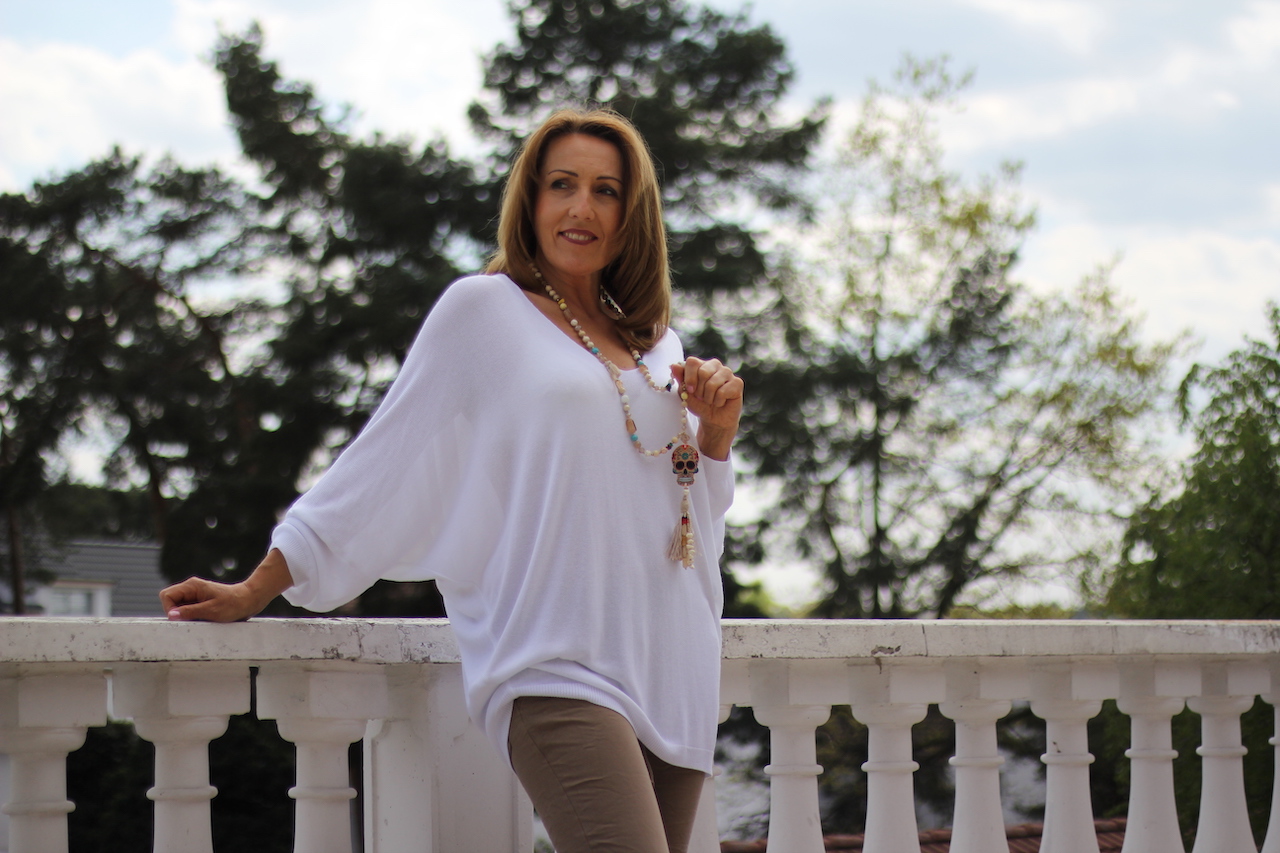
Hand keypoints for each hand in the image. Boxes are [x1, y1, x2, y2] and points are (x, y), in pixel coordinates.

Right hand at [160, 549, 293, 621]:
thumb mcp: (211, 611)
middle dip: (178, 614)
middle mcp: (191, 588)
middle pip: (171, 601)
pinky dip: (193, 617)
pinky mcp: (200, 602)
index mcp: (192, 586)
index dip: (169, 609)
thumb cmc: (233, 604)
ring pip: (179, 608)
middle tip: (194, 620)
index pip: (167, 596)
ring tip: (203, 619)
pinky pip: (188, 611)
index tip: (182, 618)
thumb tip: (171, 615)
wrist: (249, 601)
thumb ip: (190, 612)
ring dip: (187, 616)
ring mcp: (195, 595)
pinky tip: (205, 619)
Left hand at [670, 357, 742, 460]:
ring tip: (711, 400)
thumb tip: (673, 365)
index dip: (689, 378)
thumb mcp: (685, 393)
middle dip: (699, 390)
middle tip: (702, 397)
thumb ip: (680, 379)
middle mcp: (715, 365)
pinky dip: (718, 401)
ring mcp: (727, 372)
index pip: (692, 362)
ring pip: (712, 383)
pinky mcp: (737, 382)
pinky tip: (721, 402)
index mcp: (701, 364)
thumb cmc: (699, 404)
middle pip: (703, 372)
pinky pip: (723, 392)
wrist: (714, 420)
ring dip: (708, 398)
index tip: (690, 391)